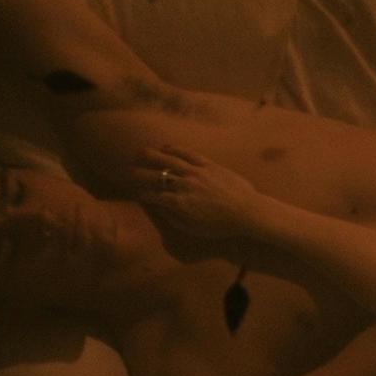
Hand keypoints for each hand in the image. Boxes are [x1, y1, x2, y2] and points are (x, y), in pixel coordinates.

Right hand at [133, 144, 262, 236]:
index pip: (152, 196)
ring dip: (151, 155)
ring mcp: (196, 172)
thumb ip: (173, 218)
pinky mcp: (208, 165)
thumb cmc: (221, 226)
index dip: (141, 194)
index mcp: (178, 203)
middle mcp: (183, 185)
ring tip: (139, 152)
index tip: (135, 193)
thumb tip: (158, 209)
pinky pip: (188, 154)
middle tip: (128, 171)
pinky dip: (175, 149)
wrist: (247, 212)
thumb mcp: (193, 228)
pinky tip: (165, 147)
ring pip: (169, 160)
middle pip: (155, 176)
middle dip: (139, 173)